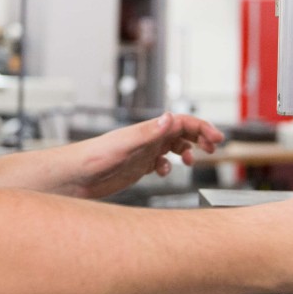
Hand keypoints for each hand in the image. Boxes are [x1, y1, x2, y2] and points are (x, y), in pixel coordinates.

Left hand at [62, 112, 223, 199]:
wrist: (75, 176)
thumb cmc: (93, 157)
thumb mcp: (125, 144)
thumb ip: (148, 132)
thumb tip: (170, 117)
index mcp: (147, 130)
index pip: (181, 122)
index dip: (201, 128)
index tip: (217, 138)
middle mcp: (146, 139)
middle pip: (180, 132)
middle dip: (199, 137)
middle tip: (214, 147)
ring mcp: (142, 153)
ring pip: (171, 146)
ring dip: (186, 151)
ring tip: (192, 161)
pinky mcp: (136, 167)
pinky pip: (159, 162)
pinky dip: (167, 166)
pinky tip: (164, 172)